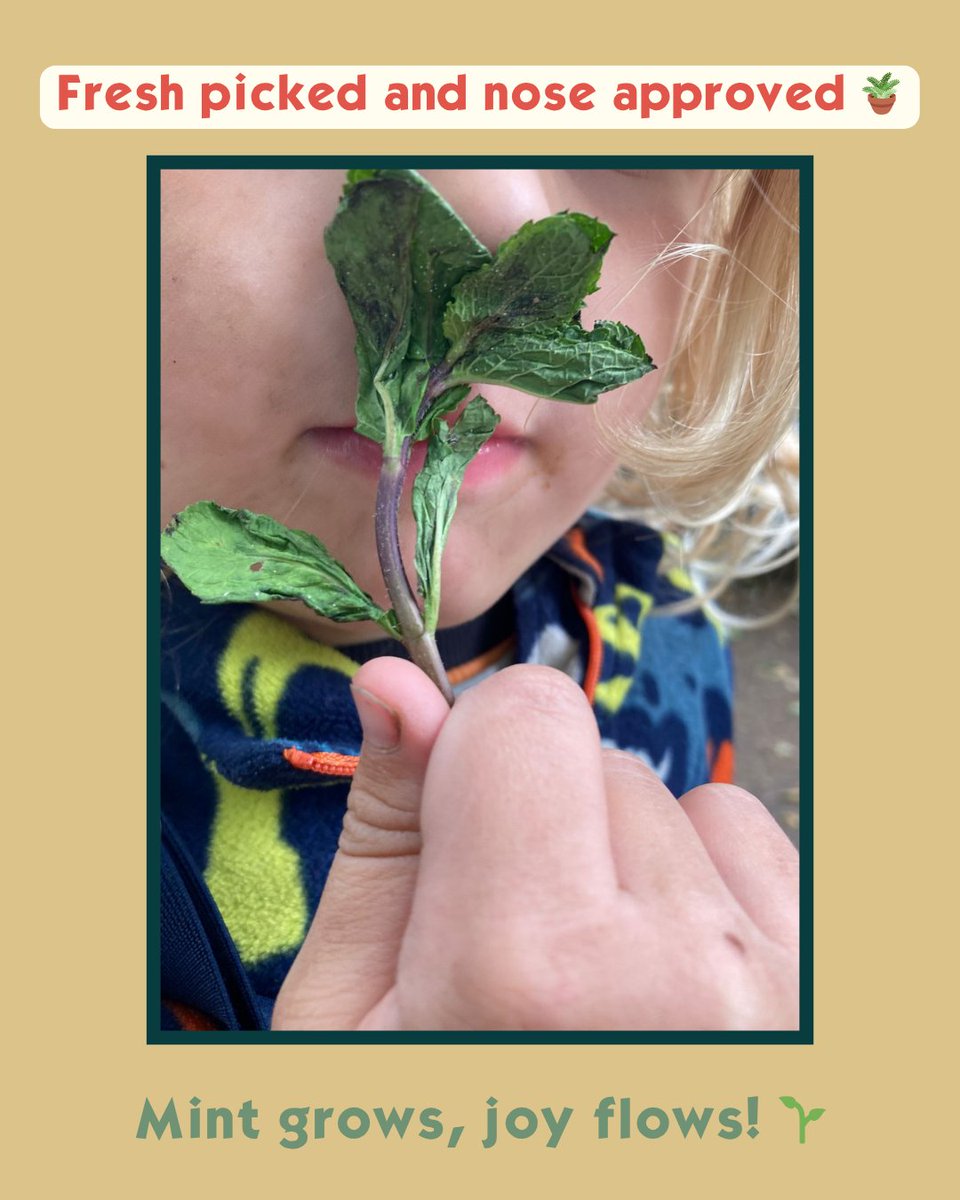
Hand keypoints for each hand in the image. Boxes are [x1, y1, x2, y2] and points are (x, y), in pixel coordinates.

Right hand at [272, 662, 798, 1030]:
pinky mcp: (835, 1003)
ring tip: (599, 988)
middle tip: (523, 959)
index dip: (471, 759)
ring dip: (635, 865)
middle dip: (549, 826)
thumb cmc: (429, 1155)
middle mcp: (684, 976)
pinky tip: (669, 991)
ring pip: (691, 803)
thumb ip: (382, 836)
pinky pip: (762, 853)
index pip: (526, 713)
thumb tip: (394, 683)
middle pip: (604, 758)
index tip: (458, 832)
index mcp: (528, 974)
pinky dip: (710, 897)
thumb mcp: (348, 1023)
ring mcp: (785, 997)